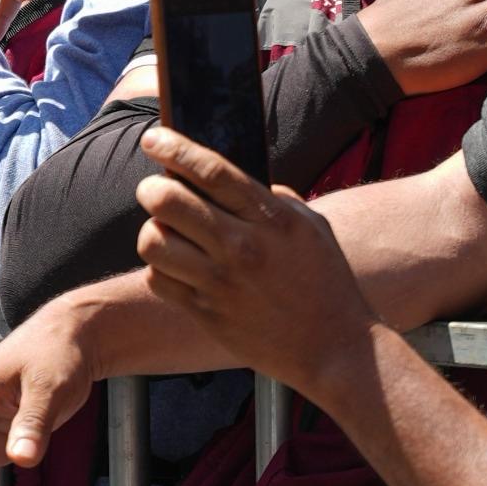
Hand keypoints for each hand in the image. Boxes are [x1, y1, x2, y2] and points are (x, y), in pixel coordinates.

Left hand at [135, 127, 378, 394]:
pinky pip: (158, 279)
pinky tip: (176, 266)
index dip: (174, 148)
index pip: (211, 171)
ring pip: (152, 241)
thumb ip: (271, 198)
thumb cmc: (326, 281)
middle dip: (151, 189)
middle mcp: (242, 247)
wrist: (335, 347)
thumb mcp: (311, 226)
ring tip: (166, 232)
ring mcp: (221, 283)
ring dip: (152, 231)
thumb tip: (226, 180)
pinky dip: (159, 268)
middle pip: (167, 202)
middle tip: (154, 190)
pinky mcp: (206, 313)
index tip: (152, 137)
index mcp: (270, 218)